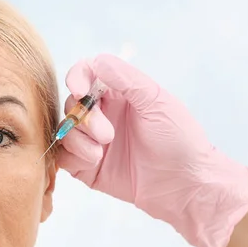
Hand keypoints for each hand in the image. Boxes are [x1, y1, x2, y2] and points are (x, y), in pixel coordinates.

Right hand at [57, 54, 247, 246]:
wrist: (184, 185)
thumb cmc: (179, 140)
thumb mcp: (156, 101)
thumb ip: (125, 79)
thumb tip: (97, 62)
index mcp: (118, 94)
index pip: (86, 74)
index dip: (77, 78)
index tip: (80, 91)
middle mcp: (103, 115)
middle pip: (71, 104)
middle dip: (84, 118)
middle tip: (107, 134)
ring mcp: (93, 142)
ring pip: (65, 130)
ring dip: (79, 140)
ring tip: (101, 152)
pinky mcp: (86, 167)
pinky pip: (63, 156)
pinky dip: (73, 156)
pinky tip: (94, 161)